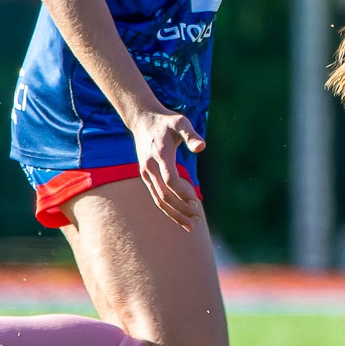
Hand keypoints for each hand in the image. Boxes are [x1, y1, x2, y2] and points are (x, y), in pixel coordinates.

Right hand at [126, 104, 205, 228]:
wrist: (142, 119)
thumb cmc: (166, 121)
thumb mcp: (180, 122)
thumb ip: (191, 135)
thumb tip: (202, 147)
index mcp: (160, 155)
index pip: (170, 181)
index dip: (183, 193)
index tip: (197, 202)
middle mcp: (150, 167)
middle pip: (164, 195)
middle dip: (181, 209)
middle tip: (199, 219)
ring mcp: (146, 173)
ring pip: (158, 200)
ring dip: (174, 214)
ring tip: (190, 225)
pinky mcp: (146, 176)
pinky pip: (156, 196)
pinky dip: (167, 208)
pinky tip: (179, 216)